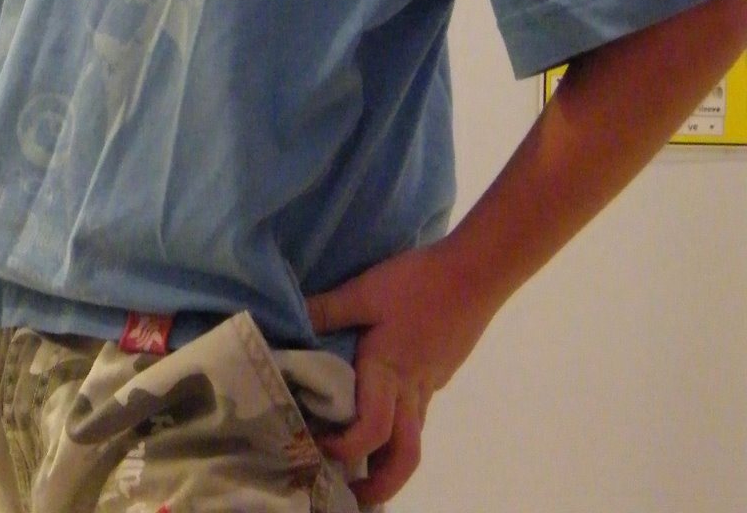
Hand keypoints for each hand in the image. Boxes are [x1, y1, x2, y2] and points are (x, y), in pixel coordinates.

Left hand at [305, 243, 491, 505]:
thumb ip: (328, 309)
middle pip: (405, 458)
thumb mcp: (365, 290)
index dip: (345, 448)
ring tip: (363, 461)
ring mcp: (431, 384)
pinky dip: (401, 426)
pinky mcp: (440, 372)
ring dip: (390, 459)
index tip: (318, 442)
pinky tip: (384, 406)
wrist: (475, 273)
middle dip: (382, 485)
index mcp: (388, 373)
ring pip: (413, 437)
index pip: (371, 432)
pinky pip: (419, 412)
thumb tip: (289, 323)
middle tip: (354, 495)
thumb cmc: (418, 282)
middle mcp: (412, 390)